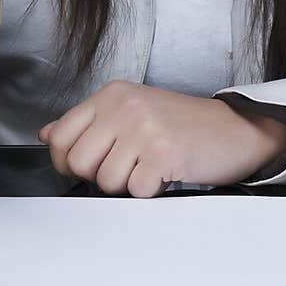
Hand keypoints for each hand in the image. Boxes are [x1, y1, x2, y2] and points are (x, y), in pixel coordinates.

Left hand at [37, 81, 285, 196]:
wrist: (236, 129)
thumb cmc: (184, 124)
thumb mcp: (132, 110)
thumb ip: (88, 122)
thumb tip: (48, 134)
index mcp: (112, 94)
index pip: (59, 135)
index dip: (66, 161)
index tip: (87, 166)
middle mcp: (124, 106)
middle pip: (78, 162)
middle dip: (98, 176)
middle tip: (126, 169)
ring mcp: (144, 128)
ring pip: (106, 181)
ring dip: (127, 186)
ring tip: (149, 169)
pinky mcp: (163, 153)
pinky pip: (135, 191)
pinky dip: (149, 192)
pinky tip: (165, 175)